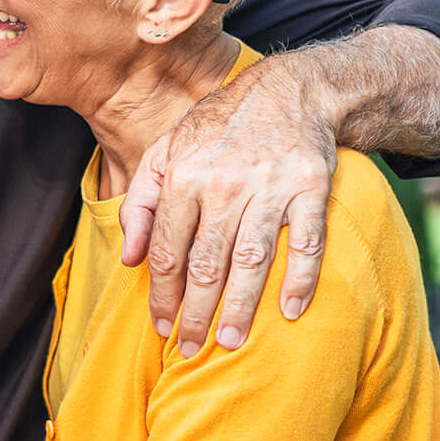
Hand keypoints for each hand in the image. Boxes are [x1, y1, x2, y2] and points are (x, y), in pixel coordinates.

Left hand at [119, 57, 335, 355]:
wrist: (288, 91)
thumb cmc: (217, 128)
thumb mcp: (164, 152)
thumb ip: (140, 203)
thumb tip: (128, 258)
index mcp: (183, 179)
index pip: (167, 250)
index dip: (162, 293)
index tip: (161, 326)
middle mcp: (224, 185)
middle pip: (205, 263)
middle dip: (195, 311)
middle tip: (191, 349)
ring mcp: (270, 188)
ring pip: (251, 259)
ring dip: (240, 305)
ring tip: (229, 341)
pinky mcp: (311, 188)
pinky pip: (306, 242)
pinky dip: (300, 278)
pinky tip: (289, 311)